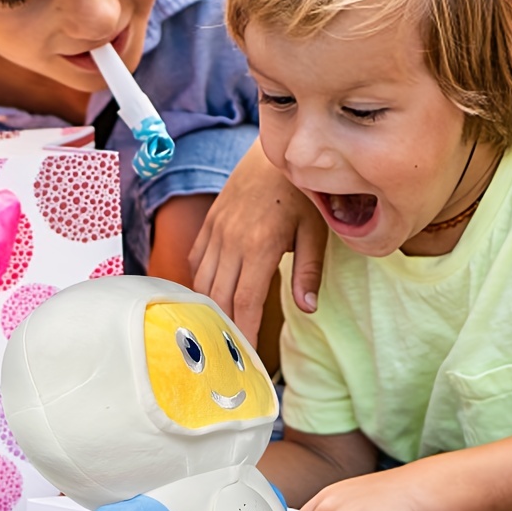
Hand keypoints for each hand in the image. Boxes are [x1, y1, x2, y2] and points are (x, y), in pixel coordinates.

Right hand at [189, 140, 325, 345]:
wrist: (276, 151)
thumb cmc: (303, 192)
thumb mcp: (315, 231)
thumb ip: (308, 271)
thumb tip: (308, 309)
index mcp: (259, 245)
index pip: (244, 302)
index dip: (242, 333)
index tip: (244, 359)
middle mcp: (231, 239)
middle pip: (218, 298)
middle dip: (221, 331)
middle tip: (227, 359)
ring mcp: (216, 230)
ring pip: (201, 282)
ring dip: (206, 311)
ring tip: (214, 337)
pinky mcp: (210, 223)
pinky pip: (196, 261)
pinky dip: (199, 284)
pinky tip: (208, 300)